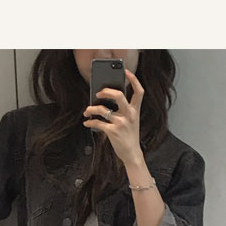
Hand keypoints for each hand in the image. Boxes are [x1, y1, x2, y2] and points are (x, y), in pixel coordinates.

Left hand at [85, 66, 143, 180]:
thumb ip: (123, 109)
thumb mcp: (131, 120)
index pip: (139, 91)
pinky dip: (90, 122)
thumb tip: (105, 99)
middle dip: (106, 91)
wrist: (132, 154)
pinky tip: (87, 122)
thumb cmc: (129, 135)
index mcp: (135, 110)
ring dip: (91, 109)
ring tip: (87, 111)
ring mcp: (121, 123)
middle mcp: (129, 115)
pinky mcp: (112, 132)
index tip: (126, 71)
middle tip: (98, 93)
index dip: (134, 79)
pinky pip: (97, 123)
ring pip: (103, 109)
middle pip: (119, 95)